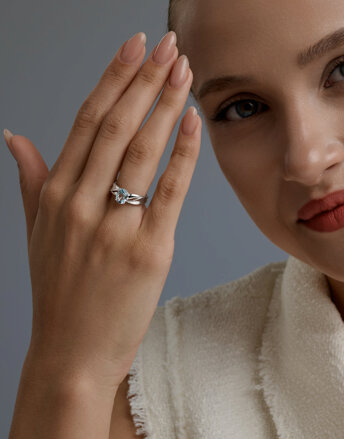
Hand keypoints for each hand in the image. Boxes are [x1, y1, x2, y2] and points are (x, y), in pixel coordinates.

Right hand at [3, 31, 200, 390]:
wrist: (71, 353)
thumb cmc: (61, 294)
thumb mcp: (38, 234)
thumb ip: (31, 181)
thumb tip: (14, 136)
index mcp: (56, 195)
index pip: (87, 121)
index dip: (113, 79)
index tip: (133, 48)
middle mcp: (81, 204)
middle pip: (117, 126)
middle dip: (144, 80)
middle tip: (168, 47)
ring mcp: (113, 226)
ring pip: (142, 151)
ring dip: (165, 106)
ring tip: (184, 72)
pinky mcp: (147, 250)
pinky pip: (169, 191)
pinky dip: (183, 155)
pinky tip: (193, 123)